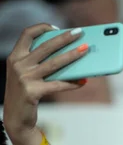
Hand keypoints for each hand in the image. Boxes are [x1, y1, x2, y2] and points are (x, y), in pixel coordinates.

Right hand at [3, 23, 87, 144]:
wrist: (15, 117)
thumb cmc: (27, 92)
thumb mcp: (28, 74)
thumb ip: (41, 63)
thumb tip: (70, 54)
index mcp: (15, 57)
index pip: (26, 34)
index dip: (42, 28)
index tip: (57, 27)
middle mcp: (18, 65)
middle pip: (45, 46)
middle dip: (64, 38)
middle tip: (80, 32)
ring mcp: (24, 78)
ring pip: (54, 63)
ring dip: (72, 56)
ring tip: (86, 50)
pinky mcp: (32, 92)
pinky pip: (58, 84)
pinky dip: (72, 83)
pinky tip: (83, 81)